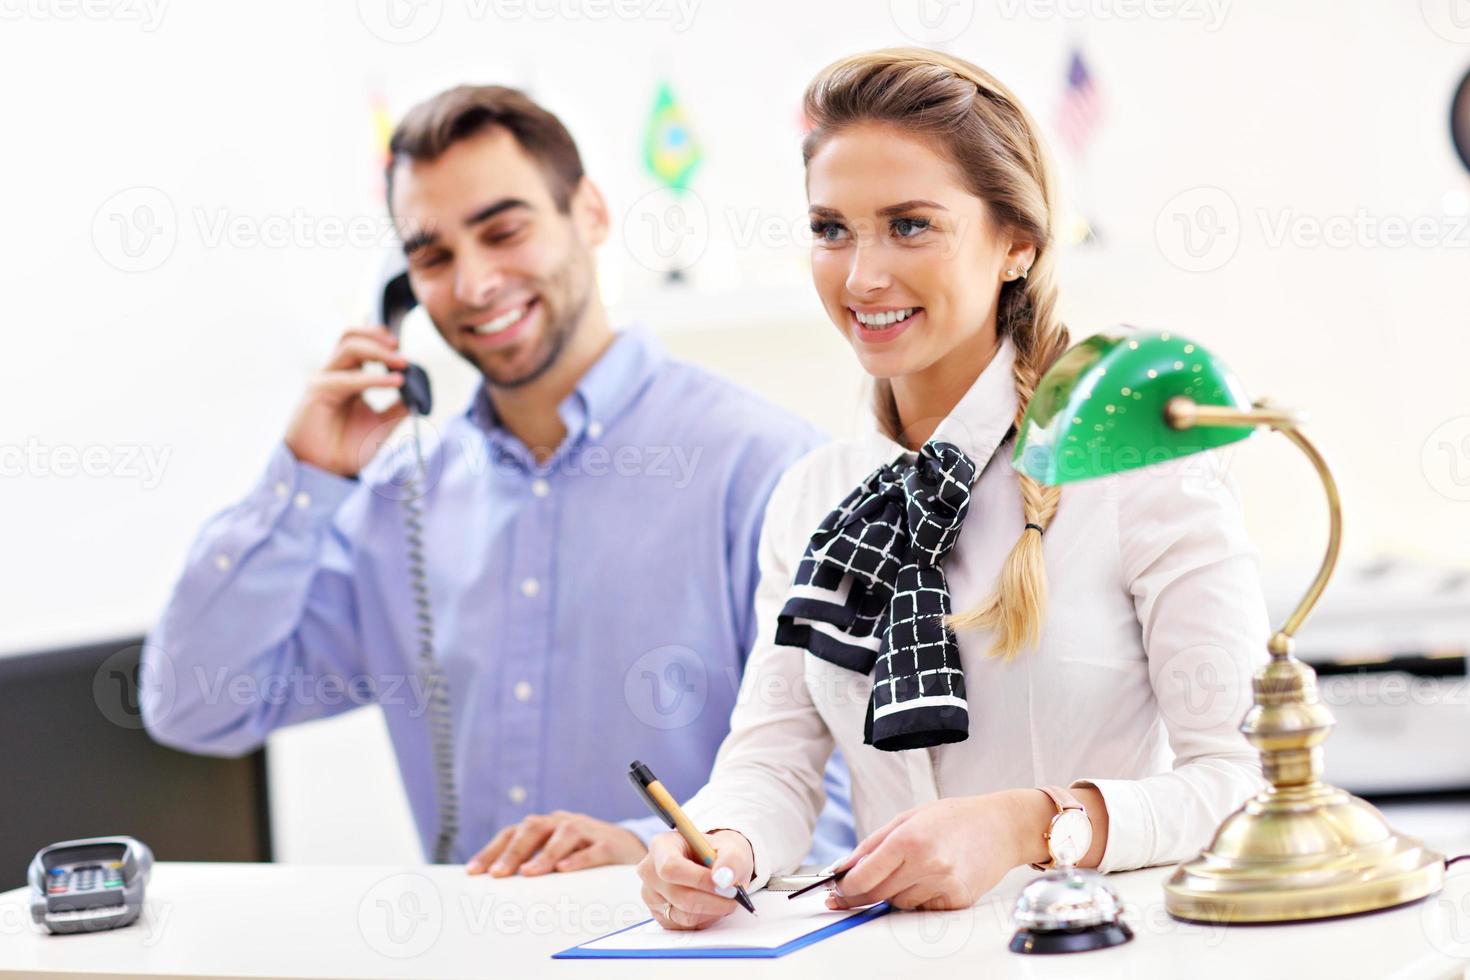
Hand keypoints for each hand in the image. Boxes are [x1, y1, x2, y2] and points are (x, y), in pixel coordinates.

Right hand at [283, 325, 411, 477]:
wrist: (326, 472)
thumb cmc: (348, 448)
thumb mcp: (382, 424)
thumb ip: (399, 406)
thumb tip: (420, 392)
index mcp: (349, 377)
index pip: (361, 343)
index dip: (381, 339)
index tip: (405, 350)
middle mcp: (335, 373)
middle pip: (351, 336)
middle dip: (378, 336)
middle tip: (401, 346)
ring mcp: (325, 379)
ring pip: (349, 347)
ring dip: (379, 350)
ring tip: (403, 362)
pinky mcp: (317, 391)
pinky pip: (348, 378)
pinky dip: (374, 378)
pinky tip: (395, 382)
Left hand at [466, 811, 646, 876]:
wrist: (628, 848)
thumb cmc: (581, 855)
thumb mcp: (553, 858)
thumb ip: (530, 865)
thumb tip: (494, 887)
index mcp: (544, 826)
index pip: (513, 833)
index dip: (492, 850)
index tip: (473, 872)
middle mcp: (562, 823)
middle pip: (534, 828)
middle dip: (513, 851)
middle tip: (498, 874)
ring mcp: (587, 831)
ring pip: (564, 834)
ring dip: (544, 854)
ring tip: (528, 873)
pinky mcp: (609, 844)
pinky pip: (593, 848)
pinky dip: (578, 858)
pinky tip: (565, 870)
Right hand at [636, 830, 752, 930]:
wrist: (712, 866)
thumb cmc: (717, 854)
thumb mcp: (730, 848)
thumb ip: (730, 860)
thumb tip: (724, 878)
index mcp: (662, 846)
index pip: (671, 867)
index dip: (698, 879)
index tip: (723, 884)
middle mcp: (650, 871)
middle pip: (678, 895)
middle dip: (712, 900)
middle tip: (734, 896)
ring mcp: (651, 896)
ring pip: (684, 915)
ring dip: (712, 911)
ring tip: (726, 898)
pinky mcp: (659, 916)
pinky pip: (685, 927)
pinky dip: (705, 919)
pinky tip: (712, 905)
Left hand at [825, 790, 1059, 911]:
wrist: (1001, 826)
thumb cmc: (954, 818)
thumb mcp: (908, 817)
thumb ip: (873, 844)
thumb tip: (845, 868)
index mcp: (908, 839)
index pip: (863, 877)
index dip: (845, 888)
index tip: (836, 891)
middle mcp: (926, 864)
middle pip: (877, 895)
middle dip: (862, 894)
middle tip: (855, 890)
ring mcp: (943, 885)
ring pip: (899, 903)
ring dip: (895, 892)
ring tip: (914, 868)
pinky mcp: (957, 900)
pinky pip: (923, 909)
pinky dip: (919, 898)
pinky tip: (932, 877)